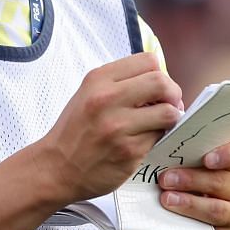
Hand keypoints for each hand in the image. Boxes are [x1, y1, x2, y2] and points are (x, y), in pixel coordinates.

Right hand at [35, 53, 184, 202]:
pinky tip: (143, 141)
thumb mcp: (89, 93)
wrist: (56, 168)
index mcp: (99, 80)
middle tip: (170, 104)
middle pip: (162, 83)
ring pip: (168, 113)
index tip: (158, 88)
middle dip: (173, 94)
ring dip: (170, 119)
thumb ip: (122, 83)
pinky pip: (159, 138)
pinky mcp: (129, 152)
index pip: (149, 61)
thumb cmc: (75, 131)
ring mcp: (119, 127)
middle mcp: (108, 99)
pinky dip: (157, 138)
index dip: (160, 74)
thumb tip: (161, 81)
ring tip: (158, 124)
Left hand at [152, 138, 229, 229]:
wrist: (173, 226)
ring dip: (189, 203)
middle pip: (223, 181)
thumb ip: (180, 156)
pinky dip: (190, 223)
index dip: (227, 154)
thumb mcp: (179, 168)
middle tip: (165, 179)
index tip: (207, 159)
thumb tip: (162, 140)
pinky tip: (174, 218)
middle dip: (192, 180)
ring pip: (217, 208)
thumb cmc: (177, 187)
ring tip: (166, 199)